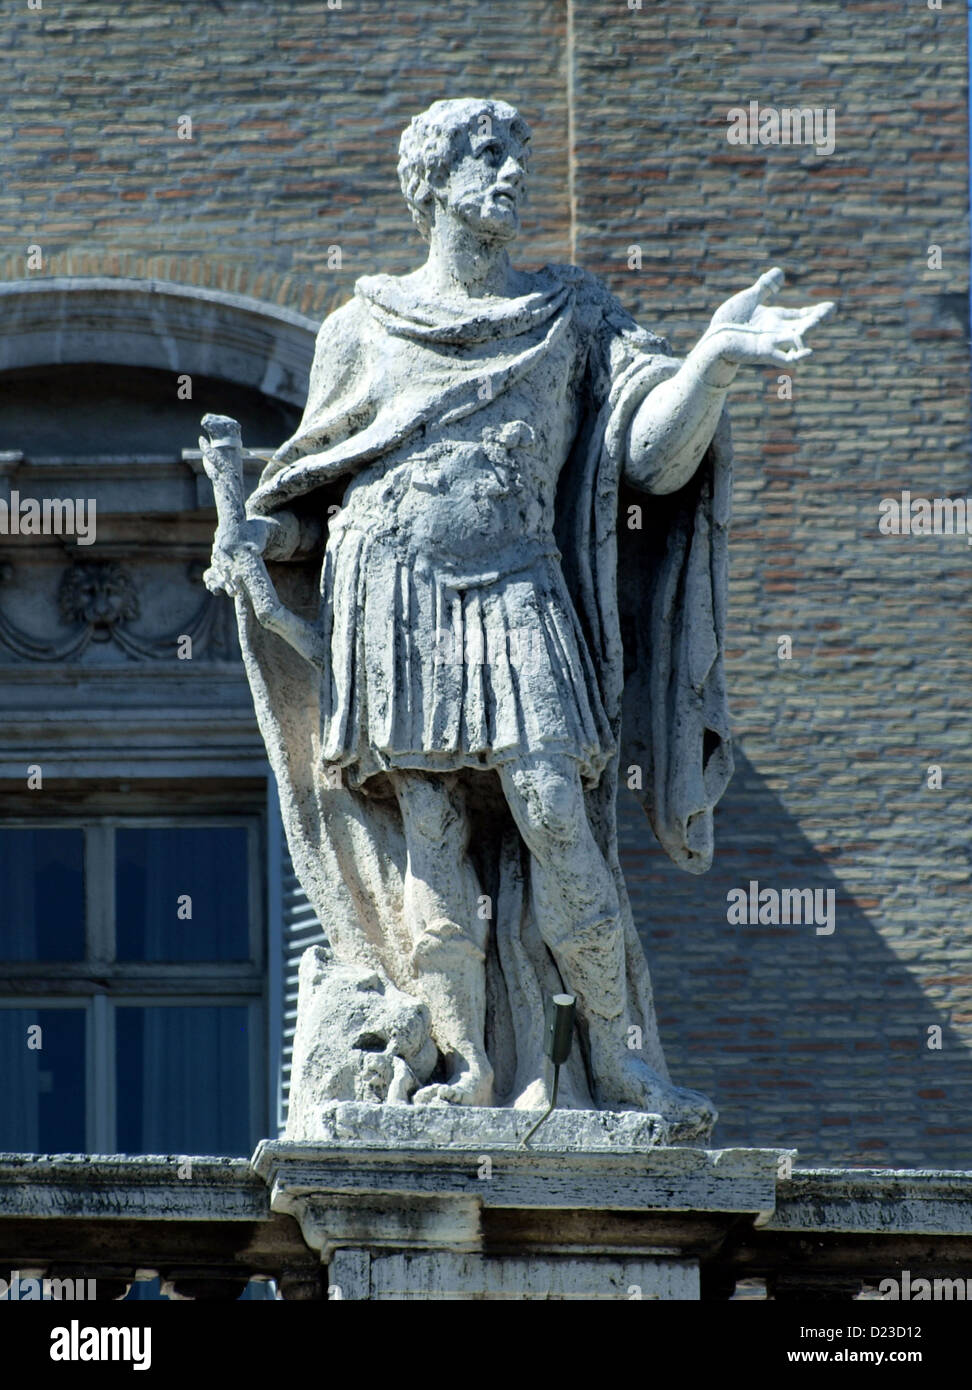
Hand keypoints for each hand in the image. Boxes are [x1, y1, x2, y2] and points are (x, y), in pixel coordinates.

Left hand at [703, 267, 834, 368]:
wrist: (712, 339)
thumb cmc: (728, 322)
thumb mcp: (749, 298)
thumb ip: (765, 287)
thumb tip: (780, 273)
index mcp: (775, 319)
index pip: (799, 316)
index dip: (815, 312)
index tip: (831, 307)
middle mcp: (777, 331)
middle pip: (802, 325)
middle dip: (817, 318)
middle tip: (831, 310)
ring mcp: (772, 342)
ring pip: (796, 338)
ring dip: (808, 330)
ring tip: (818, 320)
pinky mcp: (764, 352)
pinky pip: (783, 357)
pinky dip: (796, 357)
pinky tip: (809, 353)